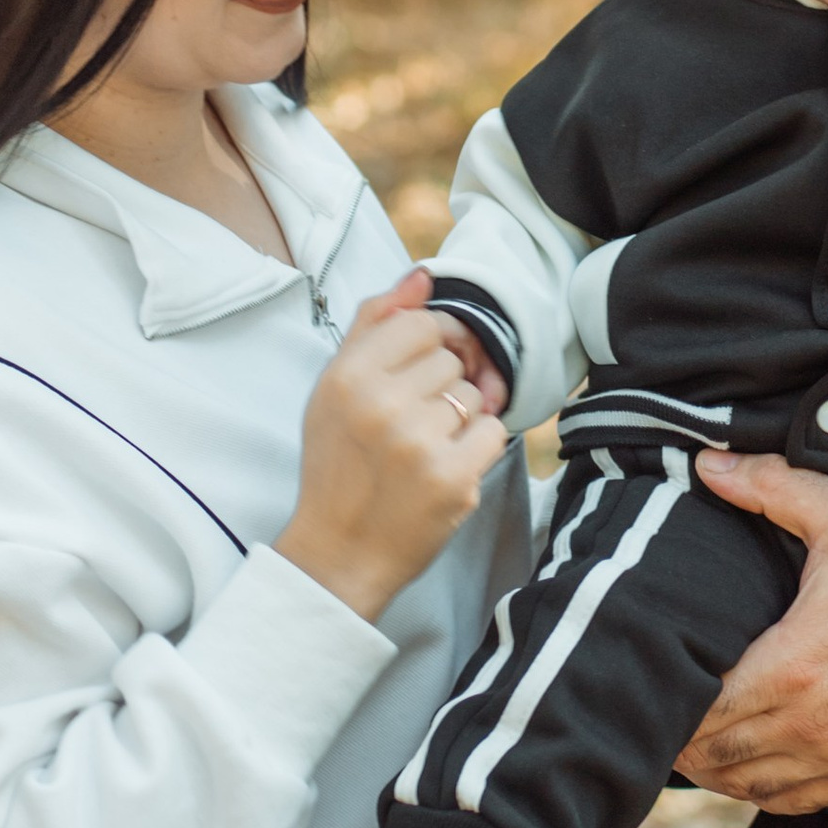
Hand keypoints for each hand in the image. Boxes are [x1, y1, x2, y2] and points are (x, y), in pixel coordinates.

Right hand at [277, 284, 505, 622]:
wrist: (340, 551)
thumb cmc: (339, 464)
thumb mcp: (334, 388)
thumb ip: (375, 324)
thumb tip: (424, 276)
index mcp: (349, 376)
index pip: (422, 323)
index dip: (428, 347)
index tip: (413, 377)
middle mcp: (382, 405)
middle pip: (452, 357)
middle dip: (441, 385)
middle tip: (410, 423)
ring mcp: (420, 443)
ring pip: (474, 393)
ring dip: (459, 417)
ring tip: (423, 447)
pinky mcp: (453, 479)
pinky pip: (492, 431)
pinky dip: (476, 447)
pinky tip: (444, 465)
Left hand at [678, 454, 827, 812]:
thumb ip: (771, 487)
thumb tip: (706, 464)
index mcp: (796, 664)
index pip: (701, 708)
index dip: (665, 701)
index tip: (649, 679)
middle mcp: (812, 723)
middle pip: (715, 755)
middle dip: (679, 738)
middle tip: (655, 711)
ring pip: (746, 786)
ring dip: (712, 769)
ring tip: (689, 741)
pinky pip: (791, 801)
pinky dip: (757, 789)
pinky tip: (743, 765)